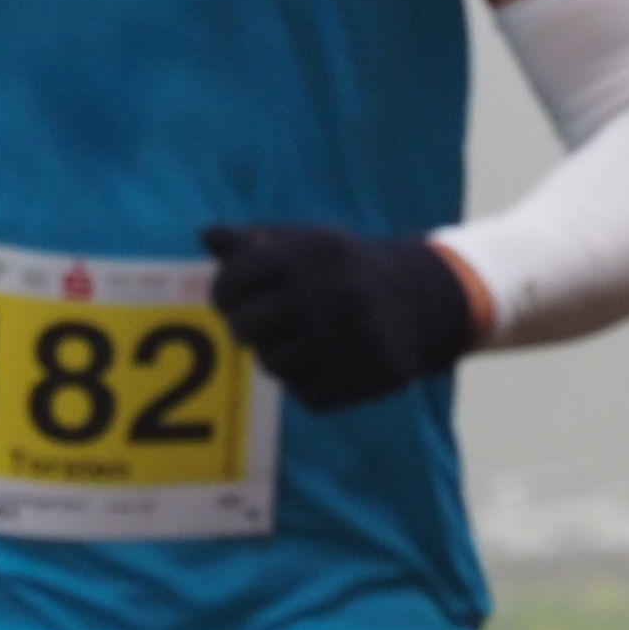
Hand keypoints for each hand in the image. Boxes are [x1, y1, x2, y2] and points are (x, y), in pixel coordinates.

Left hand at [204, 225, 478, 411]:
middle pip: (246, 328)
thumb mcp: (306, 242)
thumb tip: (206, 235)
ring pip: (273, 365)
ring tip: (290, 340)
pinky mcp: (370, 374)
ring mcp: (353, 337)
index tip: (228, 297)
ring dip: (274, 356)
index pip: (234, 281)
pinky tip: (322, 360)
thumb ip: (254, 242)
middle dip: (242, 326)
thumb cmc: (344, 267)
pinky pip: (307, 394)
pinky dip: (305, 381)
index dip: (222, 292)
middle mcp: (333, 293)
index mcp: (312, 253)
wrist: (422, 298)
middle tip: (252, 323)